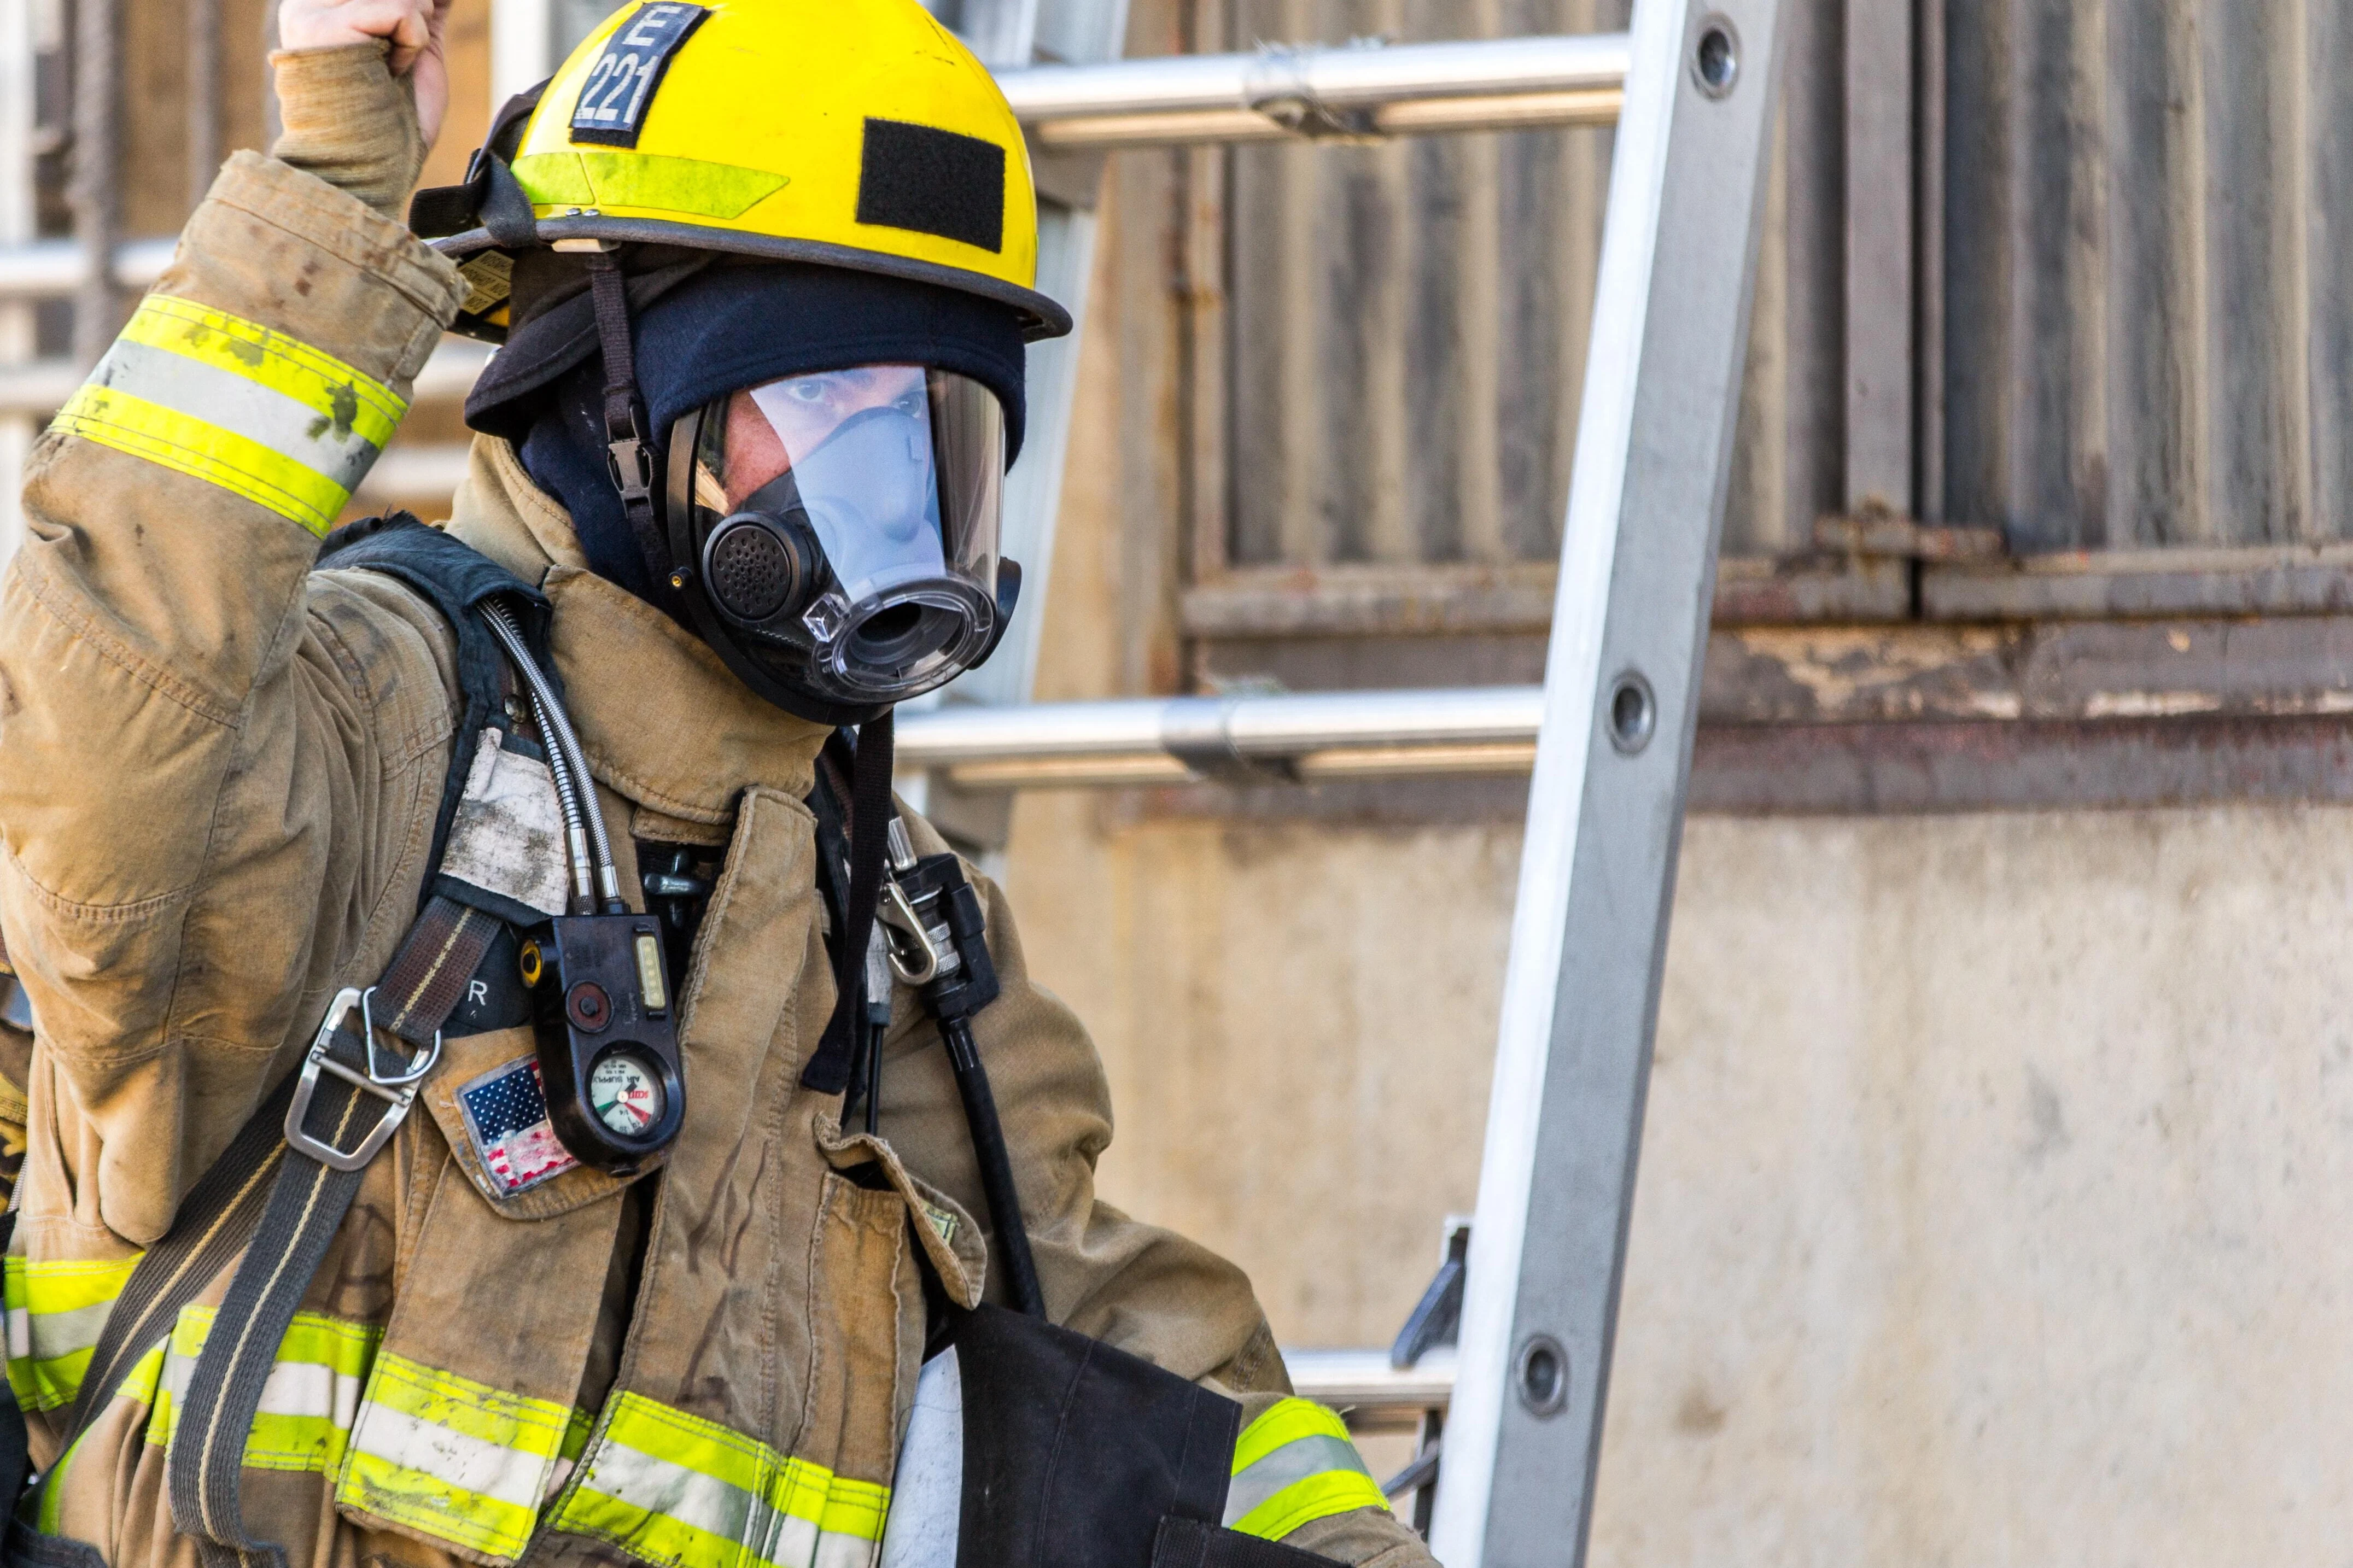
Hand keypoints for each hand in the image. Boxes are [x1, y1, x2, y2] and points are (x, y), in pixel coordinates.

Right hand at [278, 0, 452, 148]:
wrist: (374, 165)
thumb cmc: (394, 119)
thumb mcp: (414, 48)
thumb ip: (420, 9)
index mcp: (326, 5)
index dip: (412, 7)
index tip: (408, 32)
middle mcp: (309, 2)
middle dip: (415, 16)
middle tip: (397, 60)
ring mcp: (312, 11)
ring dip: (415, 34)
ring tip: (390, 68)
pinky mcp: (325, 25)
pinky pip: (402, 12)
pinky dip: (412, 46)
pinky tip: (391, 72)